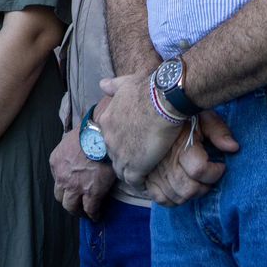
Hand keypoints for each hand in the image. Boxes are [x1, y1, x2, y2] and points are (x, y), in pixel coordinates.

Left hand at [50, 126, 116, 219]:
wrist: (101, 136)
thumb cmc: (88, 133)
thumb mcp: (69, 139)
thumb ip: (68, 152)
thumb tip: (77, 156)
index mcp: (56, 163)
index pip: (57, 179)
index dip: (65, 184)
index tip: (72, 186)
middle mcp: (62, 178)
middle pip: (61, 197)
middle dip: (68, 201)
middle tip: (76, 203)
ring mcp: (76, 187)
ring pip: (72, 207)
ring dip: (78, 211)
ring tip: (84, 212)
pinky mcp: (92, 193)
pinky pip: (90, 209)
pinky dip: (93, 214)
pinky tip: (96, 216)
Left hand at [96, 71, 181, 189]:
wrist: (162, 101)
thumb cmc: (147, 89)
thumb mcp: (126, 83)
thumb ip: (113, 85)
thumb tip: (103, 83)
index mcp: (107, 121)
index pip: (110, 138)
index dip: (121, 141)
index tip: (133, 142)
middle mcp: (109, 140)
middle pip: (115, 155)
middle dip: (125, 157)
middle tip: (140, 157)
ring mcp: (121, 155)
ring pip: (122, 170)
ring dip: (132, 172)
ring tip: (144, 173)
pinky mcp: (135, 167)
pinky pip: (134, 182)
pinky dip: (141, 183)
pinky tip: (148, 182)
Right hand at [143, 110, 239, 206]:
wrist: (154, 113)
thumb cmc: (182, 117)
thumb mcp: (203, 117)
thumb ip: (218, 130)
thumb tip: (234, 148)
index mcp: (181, 145)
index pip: (199, 170)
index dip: (215, 172)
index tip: (220, 166)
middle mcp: (165, 161)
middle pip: (189, 189)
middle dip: (206, 186)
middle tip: (210, 175)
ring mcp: (154, 173)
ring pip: (178, 197)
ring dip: (193, 193)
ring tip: (198, 180)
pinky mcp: (147, 179)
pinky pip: (162, 199)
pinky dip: (175, 198)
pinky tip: (182, 186)